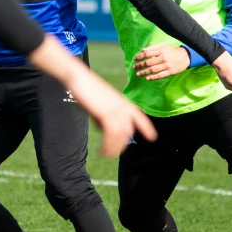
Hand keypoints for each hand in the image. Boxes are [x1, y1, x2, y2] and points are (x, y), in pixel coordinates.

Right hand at [27, 37, 155, 155]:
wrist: (79, 78)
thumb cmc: (86, 89)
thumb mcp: (99, 104)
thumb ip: (104, 116)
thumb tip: (105, 129)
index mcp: (122, 102)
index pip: (138, 116)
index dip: (146, 127)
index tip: (152, 137)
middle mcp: (122, 106)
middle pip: (128, 130)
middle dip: (122, 144)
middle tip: (113, 153)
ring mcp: (115, 109)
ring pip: (120, 135)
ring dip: (113, 147)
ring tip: (106, 154)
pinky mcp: (106, 113)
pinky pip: (112, 134)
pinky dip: (108, 145)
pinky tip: (102, 151)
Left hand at [133, 44, 190, 80]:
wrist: (186, 57)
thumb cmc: (172, 51)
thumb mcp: (163, 46)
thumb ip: (153, 47)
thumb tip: (142, 50)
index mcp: (161, 50)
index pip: (147, 54)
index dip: (139, 56)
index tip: (134, 59)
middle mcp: (163, 58)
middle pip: (148, 62)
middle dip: (140, 65)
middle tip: (134, 67)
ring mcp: (167, 65)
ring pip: (153, 70)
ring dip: (144, 72)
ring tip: (138, 74)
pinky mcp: (170, 72)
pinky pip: (160, 75)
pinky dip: (153, 77)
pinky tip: (147, 78)